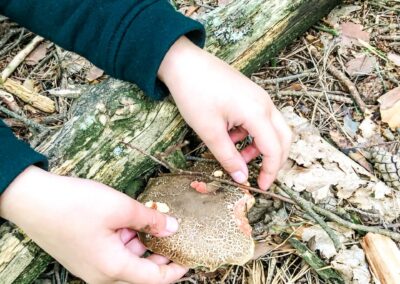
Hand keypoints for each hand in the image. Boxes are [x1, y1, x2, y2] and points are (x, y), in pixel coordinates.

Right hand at [0, 166, 186, 283]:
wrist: (31, 200)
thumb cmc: (74, 204)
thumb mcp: (120, 207)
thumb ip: (150, 219)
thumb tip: (172, 226)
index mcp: (112, 268)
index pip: (155, 279)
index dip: (176, 270)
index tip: (189, 258)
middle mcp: (101, 274)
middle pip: (140, 270)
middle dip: (157, 250)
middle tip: (168, 229)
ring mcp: (90, 267)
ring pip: (126, 259)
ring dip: (139, 240)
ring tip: (143, 216)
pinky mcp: (84, 256)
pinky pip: (112, 253)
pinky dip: (124, 238)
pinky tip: (125, 219)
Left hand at [158, 37, 291, 189]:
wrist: (183, 62)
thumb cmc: (194, 93)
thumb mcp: (210, 131)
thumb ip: (228, 157)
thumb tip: (242, 178)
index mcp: (257, 112)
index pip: (274, 149)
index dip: (270, 171)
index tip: (260, 187)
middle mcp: (264, 103)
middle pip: (283, 137)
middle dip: (274, 160)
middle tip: (258, 175)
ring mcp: (258, 96)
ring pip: (271, 128)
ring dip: (260, 146)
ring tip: (236, 154)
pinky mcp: (250, 94)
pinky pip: (260, 118)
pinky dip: (251, 133)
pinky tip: (231, 136)